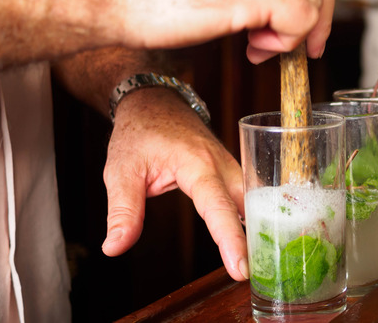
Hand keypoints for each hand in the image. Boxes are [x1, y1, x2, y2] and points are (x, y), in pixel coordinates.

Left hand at [101, 88, 247, 280]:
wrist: (155, 103)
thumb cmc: (139, 133)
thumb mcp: (121, 170)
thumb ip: (123, 211)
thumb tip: (115, 247)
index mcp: (197, 163)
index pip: (218, 206)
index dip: (229, 239)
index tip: (240, 267)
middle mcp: (222, 165)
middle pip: (247, 207)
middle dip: (255, 240)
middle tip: (255, 274)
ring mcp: (232, 168)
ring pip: (254, 203)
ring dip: (259, 230)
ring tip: (262, 264)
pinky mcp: (233, 173)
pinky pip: (250, 199)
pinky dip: (254, 220)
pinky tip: (258, 242)